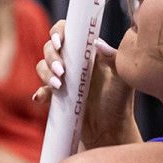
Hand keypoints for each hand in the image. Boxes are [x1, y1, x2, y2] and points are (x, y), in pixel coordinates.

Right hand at [34, 21, 132, 151]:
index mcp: (86, 53)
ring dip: (46, 73)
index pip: (67, 33)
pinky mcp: (56, 97)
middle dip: (52, 56)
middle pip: (50, 48)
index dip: (59, 32)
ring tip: (59, 86)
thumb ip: (113, 58)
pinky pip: (41, 90)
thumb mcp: (122, 79)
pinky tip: (41, 98)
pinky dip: (40, 93)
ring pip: (42, 66)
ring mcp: (62, 79)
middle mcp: (72, 62)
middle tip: (62, 71)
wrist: (111, 130)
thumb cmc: (119, 102)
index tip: (61, 43)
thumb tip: (97, 43)